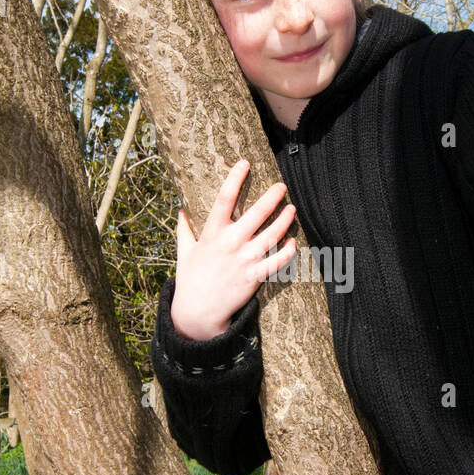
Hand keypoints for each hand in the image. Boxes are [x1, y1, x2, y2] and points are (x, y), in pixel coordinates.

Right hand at [170, 159, 296, 339]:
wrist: (198, 312)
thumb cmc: (190, 279)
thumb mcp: (183, 251)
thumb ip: (183, 229)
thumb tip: (180, 209)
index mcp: (211, 233)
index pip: (223, 198)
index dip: (235, 178)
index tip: (245, 162)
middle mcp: (230, 243)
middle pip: (256, 213)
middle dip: (272, 197)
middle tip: (282, 185)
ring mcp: (244, 260)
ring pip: (271, 235)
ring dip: (285, 220)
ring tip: (292, 208)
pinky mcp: (254, 277)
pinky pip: (276, 262)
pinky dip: (287, 251)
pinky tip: (293, 242)